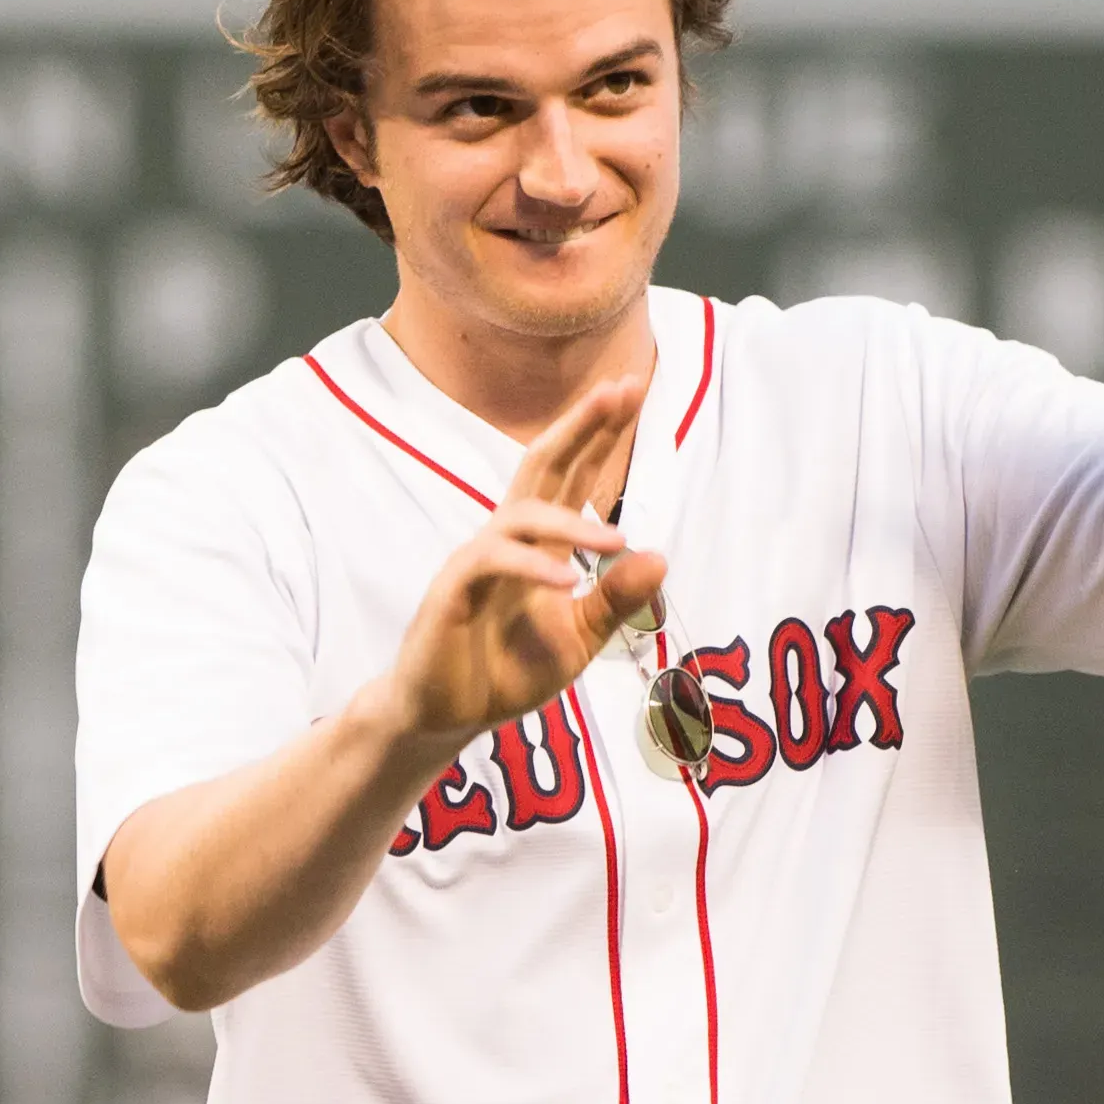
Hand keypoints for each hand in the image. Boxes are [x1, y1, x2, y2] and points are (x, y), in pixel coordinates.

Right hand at [379, 375, 663, 753]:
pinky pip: (493, 563)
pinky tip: (566, 581)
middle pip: (542, 466)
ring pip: (520, 514)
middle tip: (620, 389)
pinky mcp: (453, 591)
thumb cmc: (504, 670)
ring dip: (570, 521)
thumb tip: (659, 556)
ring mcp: (478, 561)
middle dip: (581, 427)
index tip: (632, 389)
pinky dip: (532, 568)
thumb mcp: (579, 639)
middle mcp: (508, 539)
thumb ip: (615, 601)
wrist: (444, 714)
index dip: (599, 434)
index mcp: (538, 544)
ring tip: (615, 539)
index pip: (571, 474)